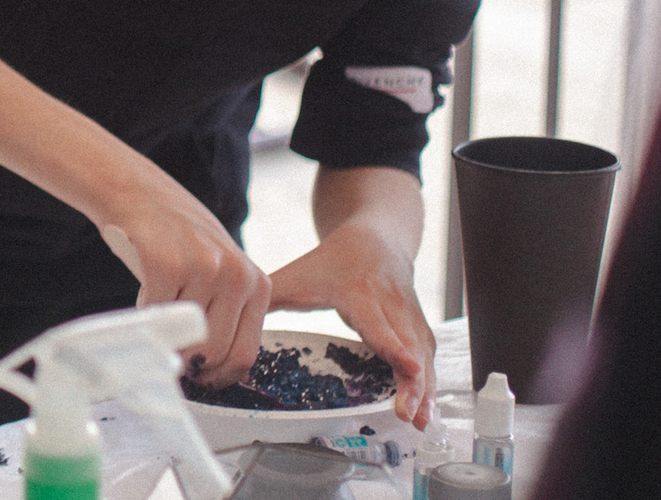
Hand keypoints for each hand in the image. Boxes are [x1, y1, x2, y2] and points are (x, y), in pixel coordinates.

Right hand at [96, 182, 270, 385]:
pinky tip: (143, 292)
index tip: (197, 379)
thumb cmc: (177, 240)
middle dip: (188, 365)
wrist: (139, 192)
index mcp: (257, 283)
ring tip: (157, 309)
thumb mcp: (220, 272)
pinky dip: (142, 314)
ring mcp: (203, 267)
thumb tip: (213, 373)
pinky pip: (153, 315)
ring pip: (184, 339)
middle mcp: (238, 275)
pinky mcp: (166, 263)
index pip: (245, 355)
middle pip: (215, 354)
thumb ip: (225, 314)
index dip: (217, 377)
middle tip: (169, 358)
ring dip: (163, 334)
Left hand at [269, 221, 436, 428]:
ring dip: (425, 389)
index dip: (392, 345)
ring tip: (421, 422)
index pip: (378, 322)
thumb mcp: (298, 274)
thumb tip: (231, 325)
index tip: (407, 366)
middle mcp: (392, 305)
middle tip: (411, 414)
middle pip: (407, 345)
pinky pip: (428, 358)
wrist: (375, 237)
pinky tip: (424, 411)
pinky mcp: (419, 328)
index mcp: (360, 292)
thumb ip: (269, 298)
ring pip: (423, 354)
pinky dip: (429, 385)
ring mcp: (410, 316)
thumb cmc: (331, 261)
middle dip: (412, 380)